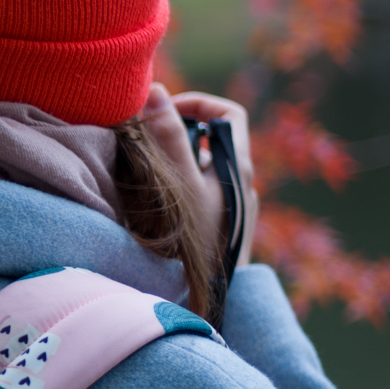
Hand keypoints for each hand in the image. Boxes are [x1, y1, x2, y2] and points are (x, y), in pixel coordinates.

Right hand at [140, 84, 257, 271]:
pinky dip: (180, 189)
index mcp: (238, 166)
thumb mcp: (177, 183)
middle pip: (212, 141)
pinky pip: (201, 193)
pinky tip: (159, 208)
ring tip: (148, 178)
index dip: (198, 103)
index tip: (166, 112)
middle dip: (178, 137)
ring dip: (176, 165)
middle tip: (148, 146)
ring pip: (203, 169)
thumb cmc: (196, 240)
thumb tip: (155, 88)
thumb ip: (166, 136)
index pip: (228, 114)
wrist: (210, 299)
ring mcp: (234, 206)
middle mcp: (242, 183)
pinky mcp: (224, 226)